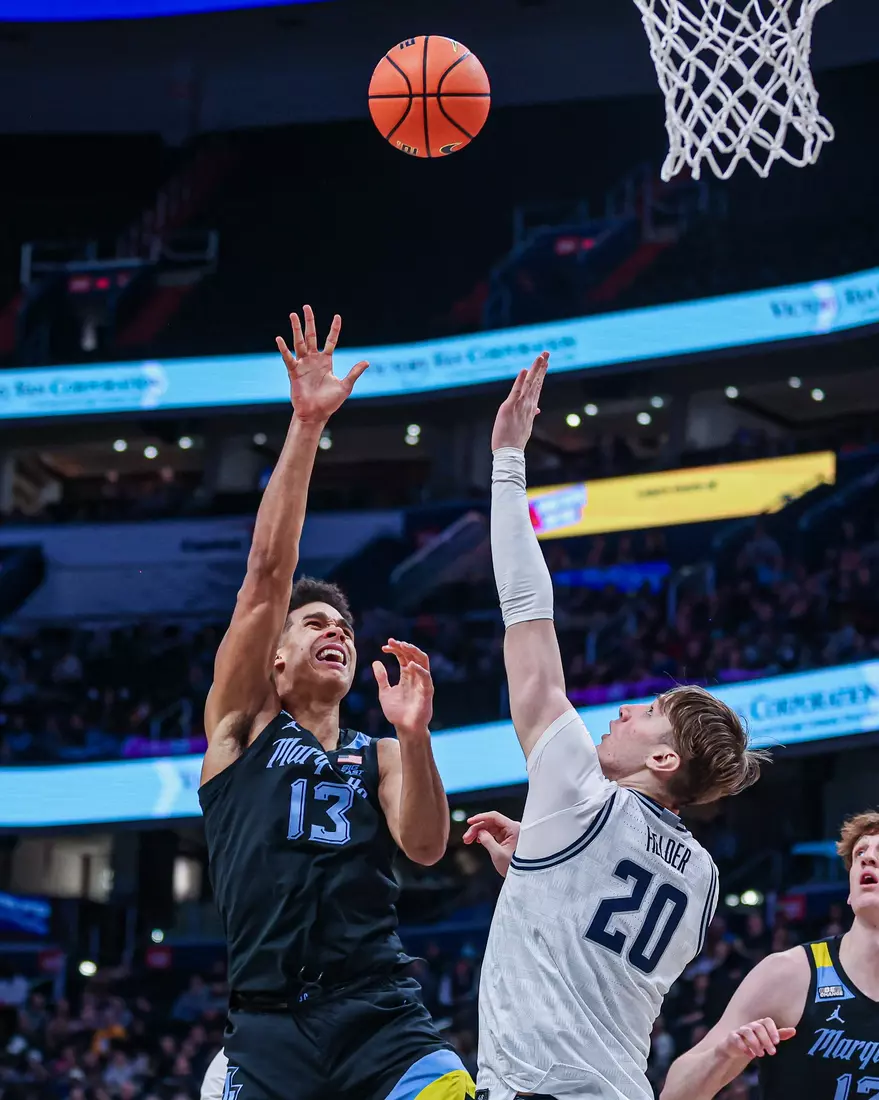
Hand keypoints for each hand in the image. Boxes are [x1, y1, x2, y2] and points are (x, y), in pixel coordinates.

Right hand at [276, 306, 368, 423]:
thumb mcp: (345, 386)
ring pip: (299, 342)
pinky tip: (280, 339)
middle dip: (309, 322)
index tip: (337, 316)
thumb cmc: (330, 402)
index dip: (334, 329)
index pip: (331, 341)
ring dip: (296, 329)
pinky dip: (284, 349)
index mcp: (326, 361)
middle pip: (311, 336)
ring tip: (293, 315)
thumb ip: (354, 373)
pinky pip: (288, 358)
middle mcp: (314, 360)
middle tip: (306, 307)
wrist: (316, 414)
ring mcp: (303, 365)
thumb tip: (367, 361)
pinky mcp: (294, 372)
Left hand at [373, 641, 433, 738]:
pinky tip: (409, 664)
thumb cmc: (397, 712)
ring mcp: (422, 682)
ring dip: (413, 652)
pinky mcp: (427, 691)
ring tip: (402, 646)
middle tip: (392, 641)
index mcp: (407, 675)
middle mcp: (416, 676)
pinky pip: (426, 677)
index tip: (384, 647)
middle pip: (413, 655)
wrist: (405, 728)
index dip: (395, 649)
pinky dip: (420, 669)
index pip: (403, 656)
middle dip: (403, 646)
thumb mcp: (385, 692)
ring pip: (423, 661)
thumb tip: (375, 662)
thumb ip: (382, 678)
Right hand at [463, 810, 520, 877]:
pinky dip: (484, 836)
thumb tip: (479, 832)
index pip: (494, 817)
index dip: (480, 817)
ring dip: (478, 832)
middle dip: (477, 828)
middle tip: (466, 838)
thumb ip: (487, 841)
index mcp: (514, 828)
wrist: (524, 876)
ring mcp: (509, 833)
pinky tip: (477, 840)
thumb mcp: (498, 854)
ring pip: (490, 827)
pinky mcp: (507, 838)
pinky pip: (493, 833)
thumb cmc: (514, 867)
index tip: (469, 822)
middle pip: (490, 822)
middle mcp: (512, 828)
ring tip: (468, 840)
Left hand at [491, 351, 548, 451]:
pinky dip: (521, 380)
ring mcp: (520, 405)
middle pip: (536, 382)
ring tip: (541, 357)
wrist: (510, 452)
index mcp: (530, 407)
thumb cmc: (515, 440)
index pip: (537, 387)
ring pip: (529, 384)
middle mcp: (528, 404)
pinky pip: (516, 392)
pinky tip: (525, 370)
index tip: (545, 362)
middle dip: (541, 367)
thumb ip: (531, 414)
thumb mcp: (525, 424)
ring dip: (535, 369)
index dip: (541, 374)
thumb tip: (537, 409)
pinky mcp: (509, 407)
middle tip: (546, 353)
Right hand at [720, 1019, 795, 1060]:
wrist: (736, 1048)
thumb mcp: (768, 1039)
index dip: (773, 1030)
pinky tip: (750, 1055)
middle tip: (772, 1052)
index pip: (767, 1021)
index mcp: (759, 1024)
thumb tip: (794, 1030)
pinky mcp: (732, 1037)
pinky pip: (737, 1039)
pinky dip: (744, 1047)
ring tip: (761, 1054)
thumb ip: (779, 1035)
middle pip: (758, 1027)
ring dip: (756, 1044)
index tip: (777, 1042)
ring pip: (748, 1032)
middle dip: (766, 1040)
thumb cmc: (755, 1042)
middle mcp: (750, 1025)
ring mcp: (740, 1030)